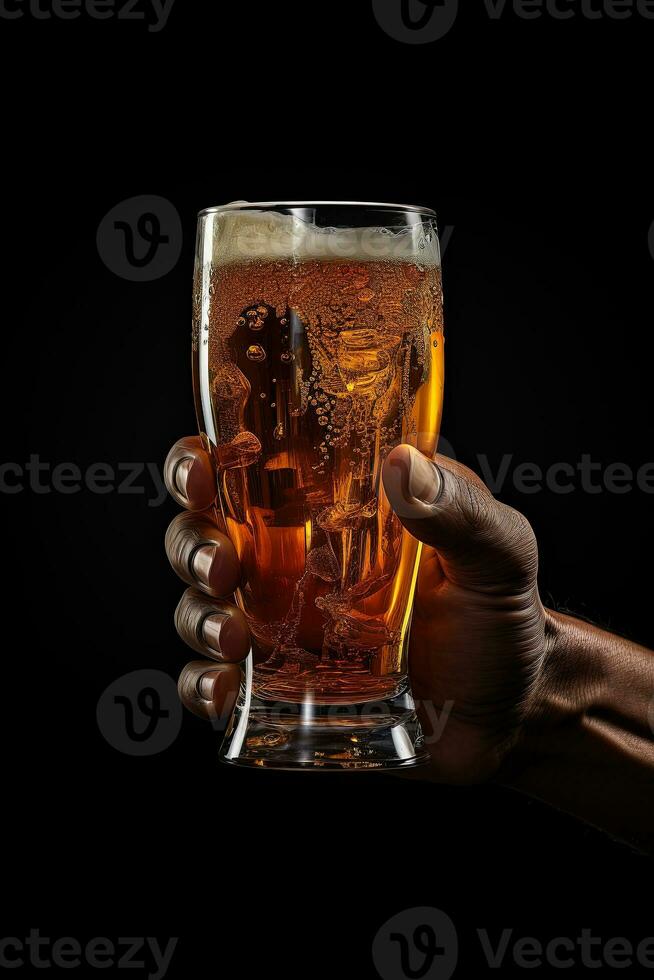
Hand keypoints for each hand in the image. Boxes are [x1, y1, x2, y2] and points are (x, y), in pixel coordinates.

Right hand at [164, 437, 549, 783]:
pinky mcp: (281, 690)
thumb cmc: (501, 618)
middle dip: (193, 544)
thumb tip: (401, 462)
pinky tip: (224, 690)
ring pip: (200, 605)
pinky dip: (203, 685)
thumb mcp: (498, 555)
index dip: (205, 460)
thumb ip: (462, 510)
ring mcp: (282, 627)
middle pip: (204, 533)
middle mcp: (294, 562)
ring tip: (231, 637)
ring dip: (196, 615)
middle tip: (221, 568)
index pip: (251, 468)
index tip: (203, 467)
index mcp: (333, 511)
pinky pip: (217, 683)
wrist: (514, 711)